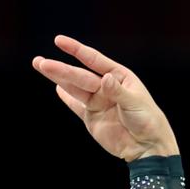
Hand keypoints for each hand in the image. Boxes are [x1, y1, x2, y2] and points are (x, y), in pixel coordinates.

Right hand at [31, 34, 179, 161]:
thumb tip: (105, 79)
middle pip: (80, 76)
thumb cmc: (148, 121)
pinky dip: (67, 98)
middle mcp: (106, 87)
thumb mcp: (135, 104)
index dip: (76, 50)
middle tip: (41, 62)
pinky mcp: (92, 119)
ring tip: (41, 66)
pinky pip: (77, 106)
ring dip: (58, 79)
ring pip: (75, 88)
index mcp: (118, 76)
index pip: (94, 60)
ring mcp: (98, 103)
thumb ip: (118, 92)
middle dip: (61, 69)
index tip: (59, 41)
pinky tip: (57, 88)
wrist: (148, 147)